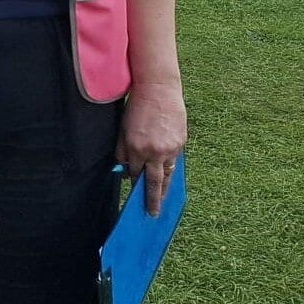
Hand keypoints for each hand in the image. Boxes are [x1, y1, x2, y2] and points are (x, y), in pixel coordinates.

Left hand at [116, 79, 187, 214]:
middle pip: (154, 183)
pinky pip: (174, 160)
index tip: (135, 196)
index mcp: (137, 148)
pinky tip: (169, 173)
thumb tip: (122, 169)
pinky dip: (170, 166)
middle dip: (153, 200)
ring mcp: (170, 148)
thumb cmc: (137, 107)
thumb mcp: (123, 129)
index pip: (135, 174)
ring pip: (168, 173)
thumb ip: (122, 151)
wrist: (158, 89)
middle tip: (152, 214)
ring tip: (163, 200)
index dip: (135, 183)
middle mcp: (154, 151)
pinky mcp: (181, 142)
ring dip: (165, 187)